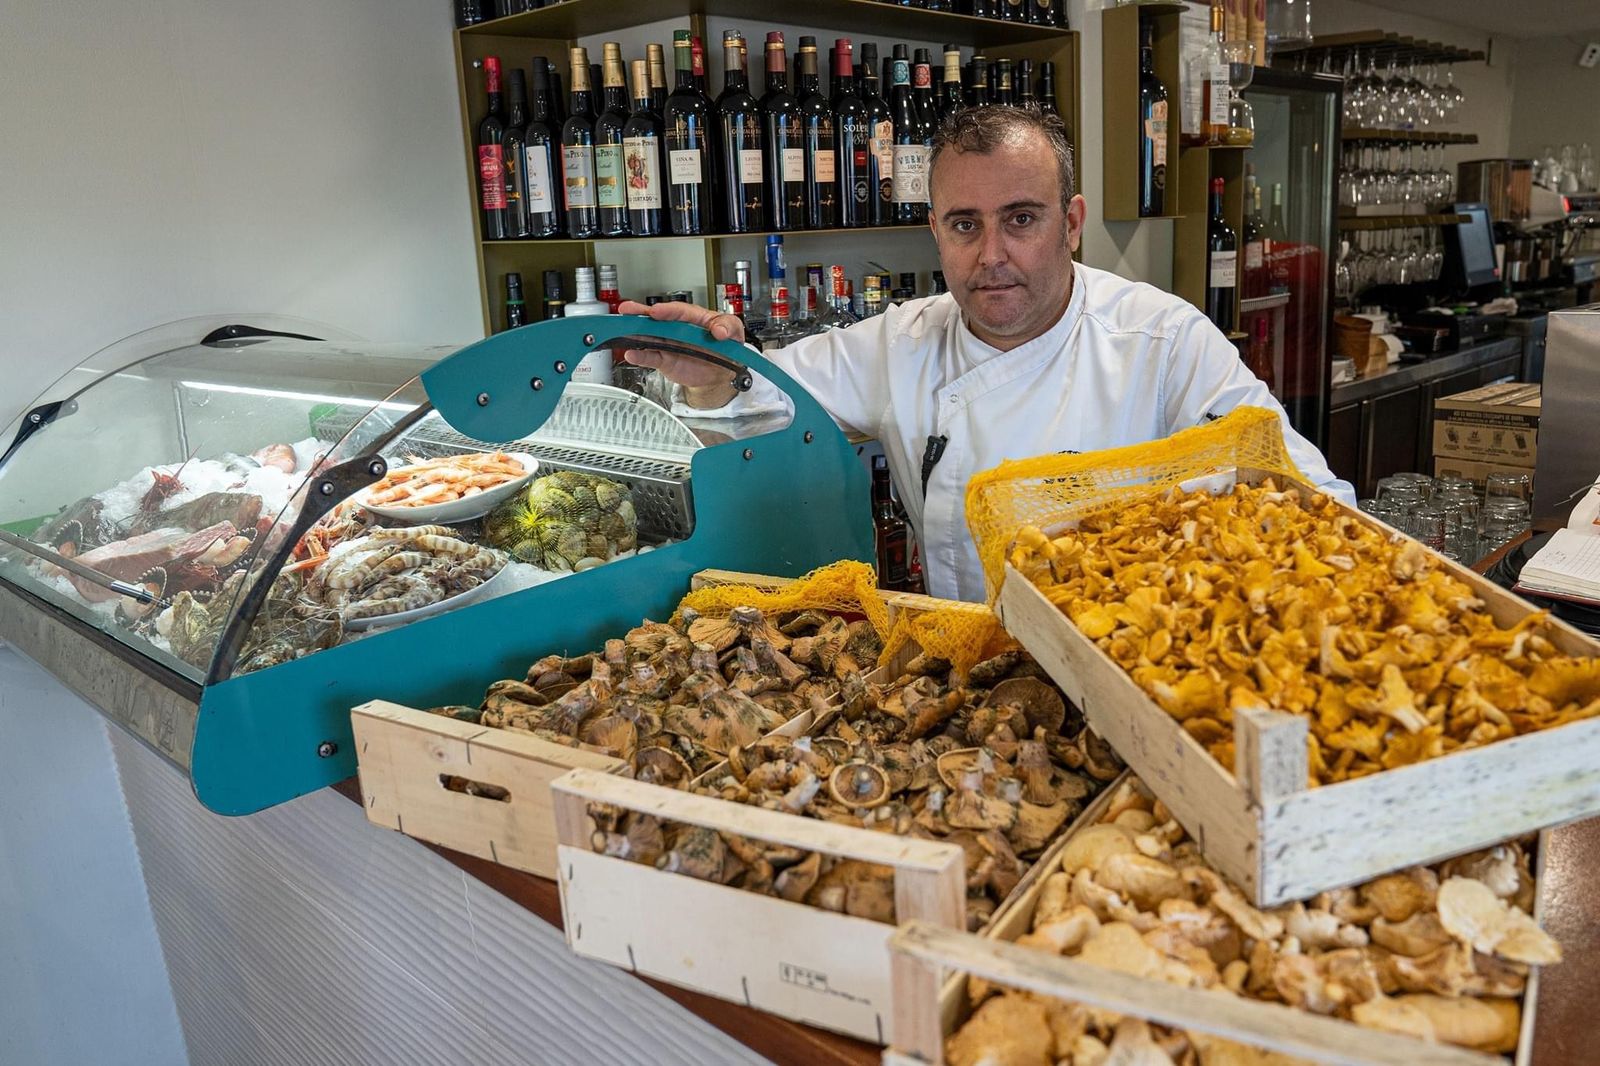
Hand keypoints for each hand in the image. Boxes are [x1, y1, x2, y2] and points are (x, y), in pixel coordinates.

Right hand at [616, 300, 745, 407]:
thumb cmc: (725, 346)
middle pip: (657, 319)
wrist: (720, 374)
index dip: (667, 311)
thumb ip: (728, 326)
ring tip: (621, 330)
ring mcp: (669, 344)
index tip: (658, 311)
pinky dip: (640, 356)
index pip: (679, 311)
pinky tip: (631, 353)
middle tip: (627, 310)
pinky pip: (650, 357)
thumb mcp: (734, 332)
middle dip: (641, 313)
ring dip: (634, 333)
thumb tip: (720, 331)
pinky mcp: (664, 360)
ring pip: (649, 336)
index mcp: (693, 318)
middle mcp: (677, 329)